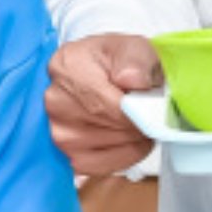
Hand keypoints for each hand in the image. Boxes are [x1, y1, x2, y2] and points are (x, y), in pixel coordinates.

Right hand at [48, 33, 163, 178]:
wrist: (97, 74)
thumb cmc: (112, 62)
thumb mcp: (130, 46)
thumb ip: (136, 59)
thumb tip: (132, 80)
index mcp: (68, 67)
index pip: (107, 102)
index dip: (138, 110)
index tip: (155, 108)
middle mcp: (56, 103)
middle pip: (114, 126)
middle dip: (142, 121)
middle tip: (152, 110)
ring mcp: (60, 134)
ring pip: (115, 146)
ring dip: (137, 137)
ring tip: (139, 120)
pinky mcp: (70, 158)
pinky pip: (109, 165)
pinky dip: (128, 153)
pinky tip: (131, 137)